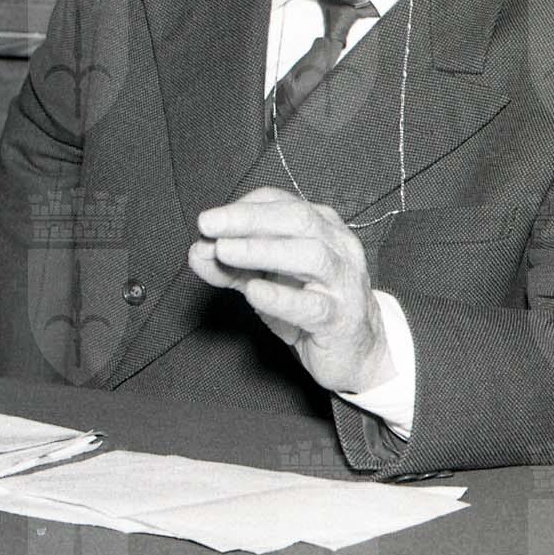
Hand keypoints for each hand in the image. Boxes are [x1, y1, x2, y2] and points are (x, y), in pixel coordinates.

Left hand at [188, 186, 391, 398]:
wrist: (356, 351)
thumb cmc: (310, 306)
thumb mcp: (266, 280)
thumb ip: (230, 266)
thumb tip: (197, 251)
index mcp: (323, 228)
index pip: (283, 203)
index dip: (243, 208)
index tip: (209, 222)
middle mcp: (339, 247)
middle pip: (298, 219)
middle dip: (249, 219)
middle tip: (209, 224)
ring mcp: (344, 282)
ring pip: (310, 255)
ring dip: (262, 250)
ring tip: (225, 251)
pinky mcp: (341, 318)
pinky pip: (313, 305)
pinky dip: (281, 296)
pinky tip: (254, 291)